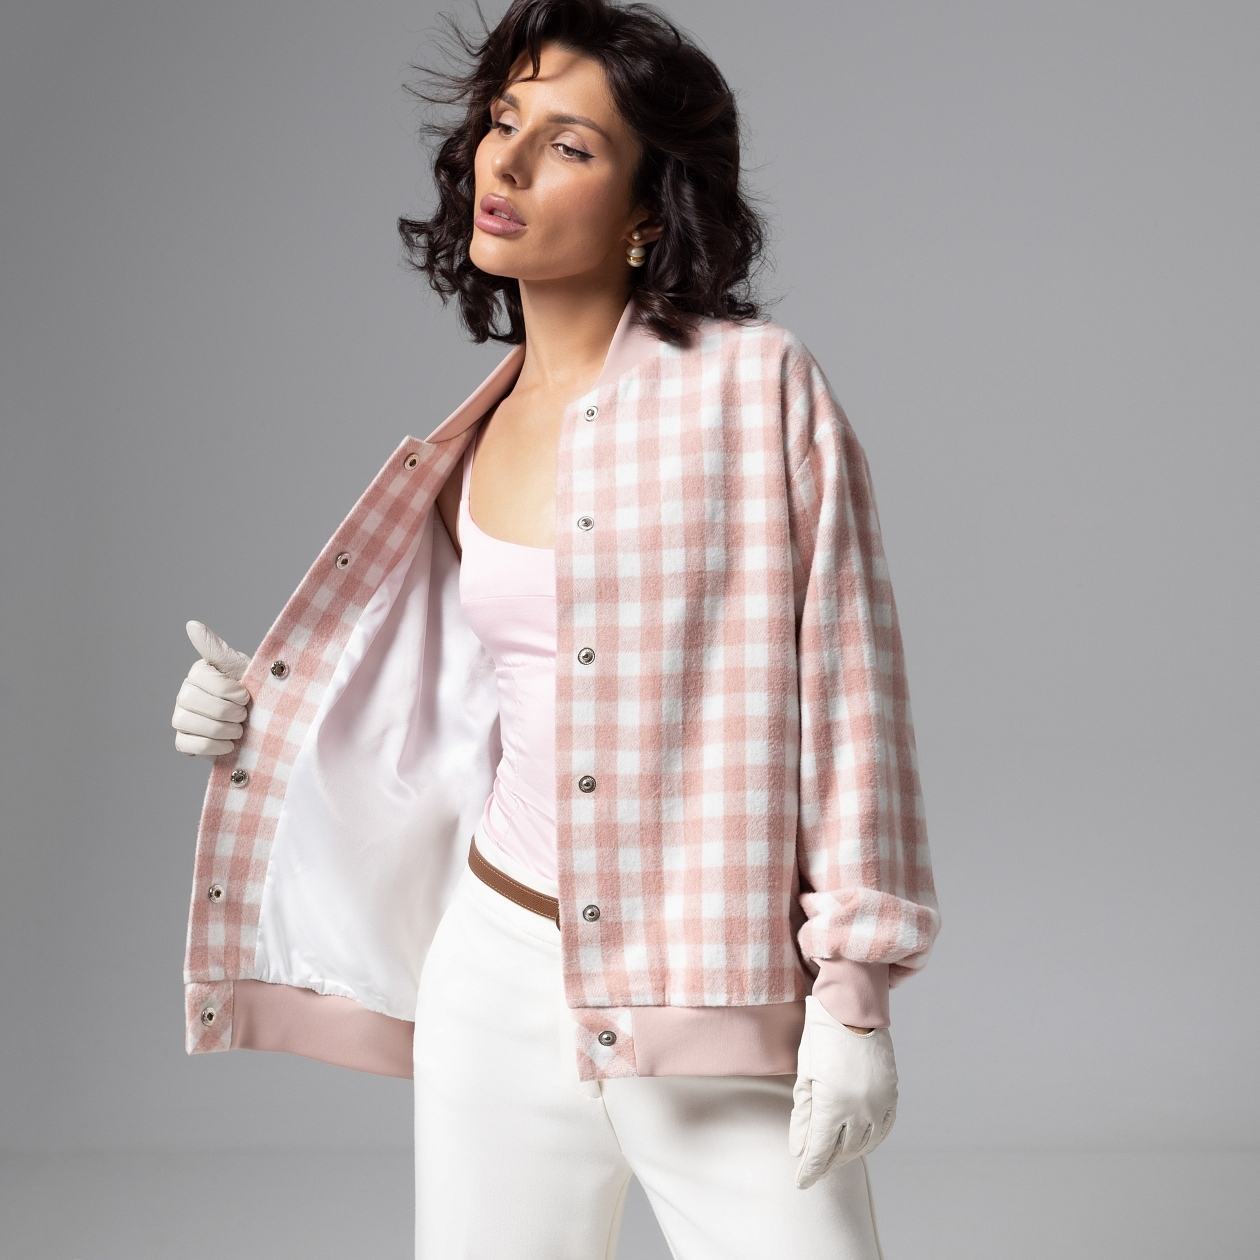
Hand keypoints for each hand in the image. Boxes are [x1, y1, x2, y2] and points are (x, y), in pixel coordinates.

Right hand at [172, 621, 251, 756]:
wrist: (262, 723)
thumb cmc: (253, 692)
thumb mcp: (240, 668)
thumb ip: (216, 649)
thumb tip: (191, 624)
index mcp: (199, 673)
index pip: (208, 682)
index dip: (232, 692)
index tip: (246, 696)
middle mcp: (185, 693)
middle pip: (194, 702)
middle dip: (227, 712)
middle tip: (244, 715)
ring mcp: (181, 718)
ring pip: (188, 723)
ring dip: (221, 730)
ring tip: (238, 730)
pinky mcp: (183, 741)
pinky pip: (188, 745)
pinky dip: (212, 747)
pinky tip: (228, 745)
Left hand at [789, 994, 897, 1188]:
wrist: (853, 1009)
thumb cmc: (822, 1037)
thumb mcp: (805, 1074)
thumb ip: (802, 1113)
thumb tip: (798, 1148)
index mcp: (832, 1104)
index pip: (819, 1150)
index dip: (810, 1169)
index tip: (801, 1182)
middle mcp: (859, 1109)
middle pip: (842, 1150)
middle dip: (827, 1163)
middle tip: (815, 1170)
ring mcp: (878, 1103)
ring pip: (864, 1144)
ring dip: (848, 1154)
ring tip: (835, 1158)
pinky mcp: (891, 1094)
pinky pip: (884, 1128)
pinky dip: (872, 1140)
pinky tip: (861, 1144)